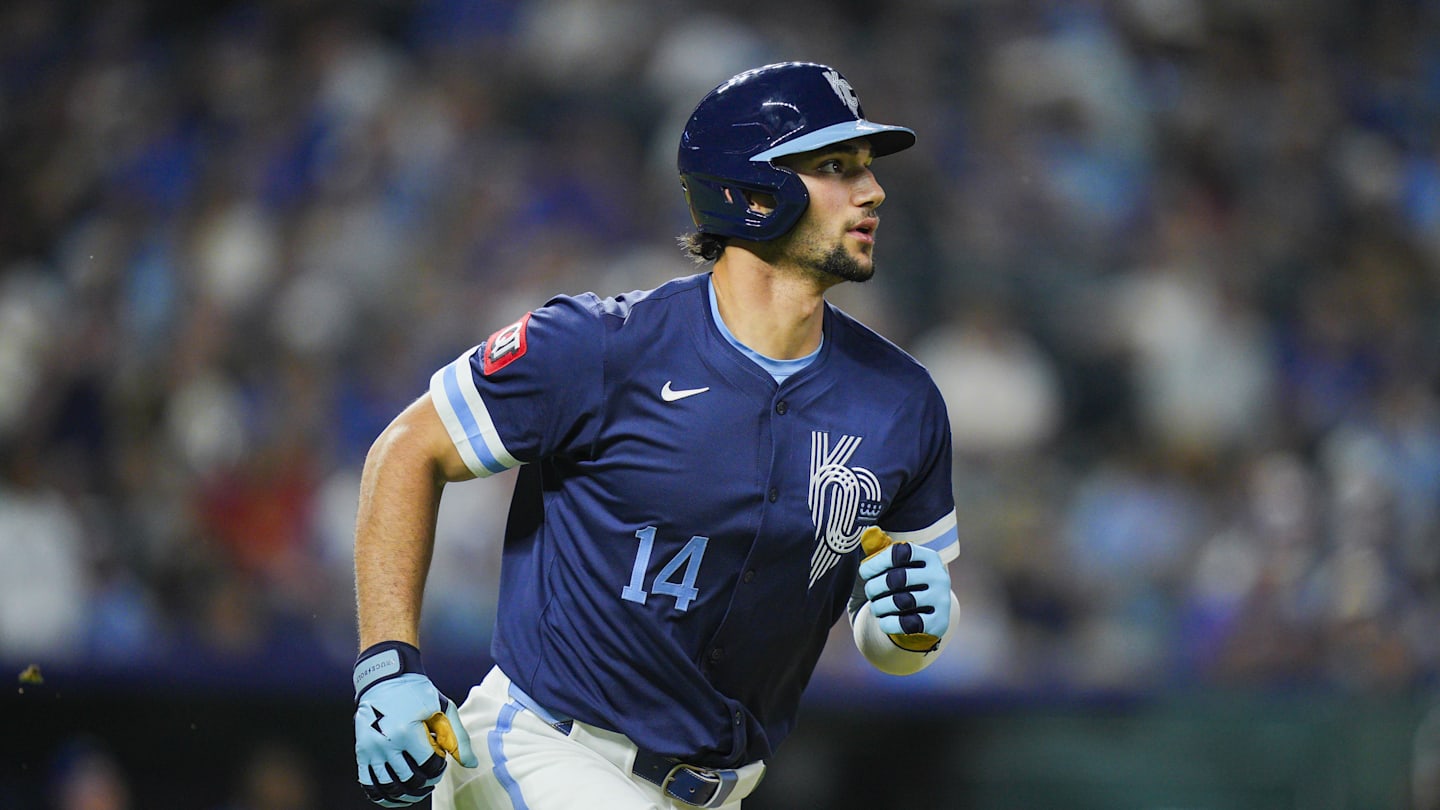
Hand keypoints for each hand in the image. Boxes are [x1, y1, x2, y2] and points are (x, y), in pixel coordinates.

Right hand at [354, 644, 477, 806]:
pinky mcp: (361, 752)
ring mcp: (372, 749)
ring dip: (406, 794)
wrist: (385, 677)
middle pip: (410, 779)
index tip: (440, 761)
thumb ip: (459, 739)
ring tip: (416, 790)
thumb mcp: (444, 710)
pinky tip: (395, 797)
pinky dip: (383, 796)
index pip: (429, 766)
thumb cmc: (418, 693)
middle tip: (431, 777)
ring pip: (389, 787)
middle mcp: (387, 742)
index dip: (439, 768)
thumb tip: (471, 764)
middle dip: (426, 783)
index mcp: (409, 731)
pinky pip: (368, 784)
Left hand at [859, 540, 951, 651]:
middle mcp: (939, 576)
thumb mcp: (893, 564)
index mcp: (929, 556)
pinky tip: (884, 620)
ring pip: (900, 602)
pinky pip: (906, 624)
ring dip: (879, 606)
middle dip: (874, 587)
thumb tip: (869, 531)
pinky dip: (888, 623)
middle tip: (870, 593)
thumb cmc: (903, 584)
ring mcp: (942, 600)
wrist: (926, 617)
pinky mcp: (939, 623)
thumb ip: (878, 547)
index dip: (876, 563)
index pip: (899, 553)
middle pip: (897, 579)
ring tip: (876, 607)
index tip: (865, 572)